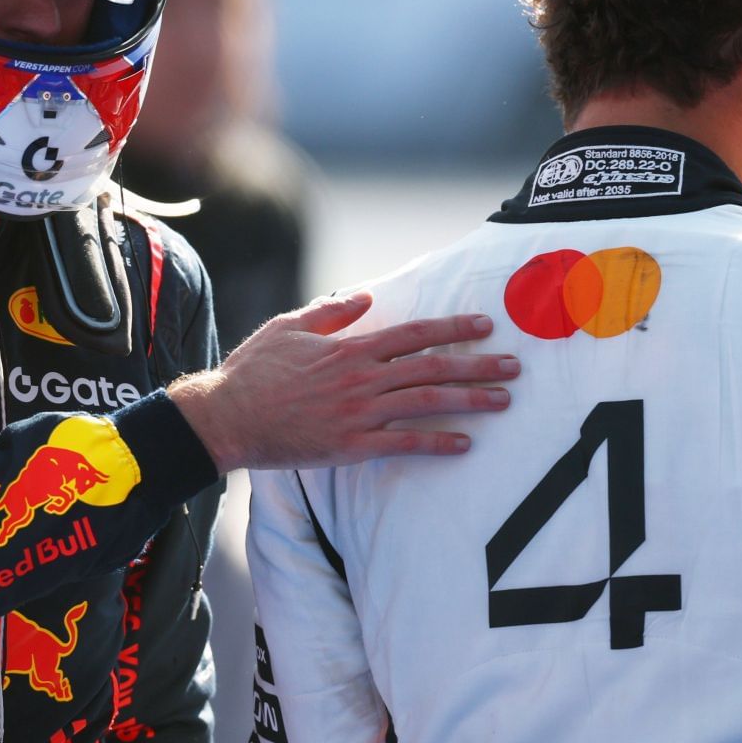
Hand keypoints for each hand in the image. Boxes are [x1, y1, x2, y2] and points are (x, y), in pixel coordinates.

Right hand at [167, 291, 518, 473]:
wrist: (226, 417)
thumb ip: (331, 312)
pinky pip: (403, 443)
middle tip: (515, 367)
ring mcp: (359, 413)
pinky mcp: (351, 446)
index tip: (485, 327)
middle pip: (432, 367)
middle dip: (478, 365)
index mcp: (350, 347)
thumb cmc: (254, 371)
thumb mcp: (289, 327)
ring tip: (502, 401)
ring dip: (469, 400)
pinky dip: (436, 442)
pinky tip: (464, 443)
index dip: (453, 329)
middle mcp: (362, 378)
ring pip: (426, 402)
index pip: (414, 334)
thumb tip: (366, 296)